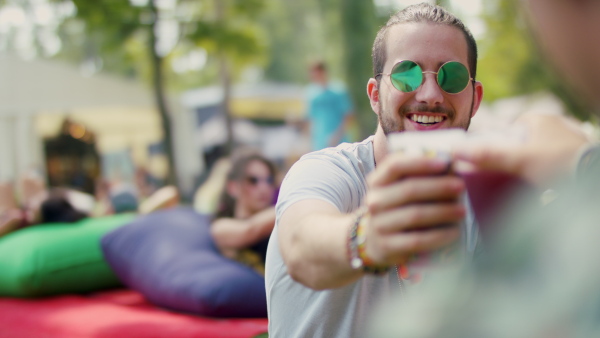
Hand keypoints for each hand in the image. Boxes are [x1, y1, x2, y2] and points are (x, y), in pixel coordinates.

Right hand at [362, 153, 465, 265]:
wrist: (375, 241)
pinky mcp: (386, 246)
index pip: (394, 165)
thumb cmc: (397, 209)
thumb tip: (453, 165)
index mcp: (377, 182)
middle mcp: (374, 201)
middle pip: (408, 190)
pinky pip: (417, 240)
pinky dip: (439, 236)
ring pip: (414, 215)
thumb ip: (421, 176)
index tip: (445, 163)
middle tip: (460, 187)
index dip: (420, 163)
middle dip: (438, 187)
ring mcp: (378, 224)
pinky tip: (454, 232)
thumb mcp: (400, 189)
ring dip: (442, 212)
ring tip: (462, 211)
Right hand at [453, 114, 591, 187]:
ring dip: (526, 172)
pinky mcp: (575, 159)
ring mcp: (565, 143)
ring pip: (534, 158)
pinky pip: (549, 167)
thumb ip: (487, 156)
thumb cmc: (560, 162)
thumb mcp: (519, 160)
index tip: (488, 165)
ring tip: (519, 188)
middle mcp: (552, 126)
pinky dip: (542, 178)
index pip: (504, 131)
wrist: (596, 180)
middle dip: (510, 162)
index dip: (494, 148)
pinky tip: (539, 191)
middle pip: (518, 146)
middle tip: (503, 179)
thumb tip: (455, 152)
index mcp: (537, 119)